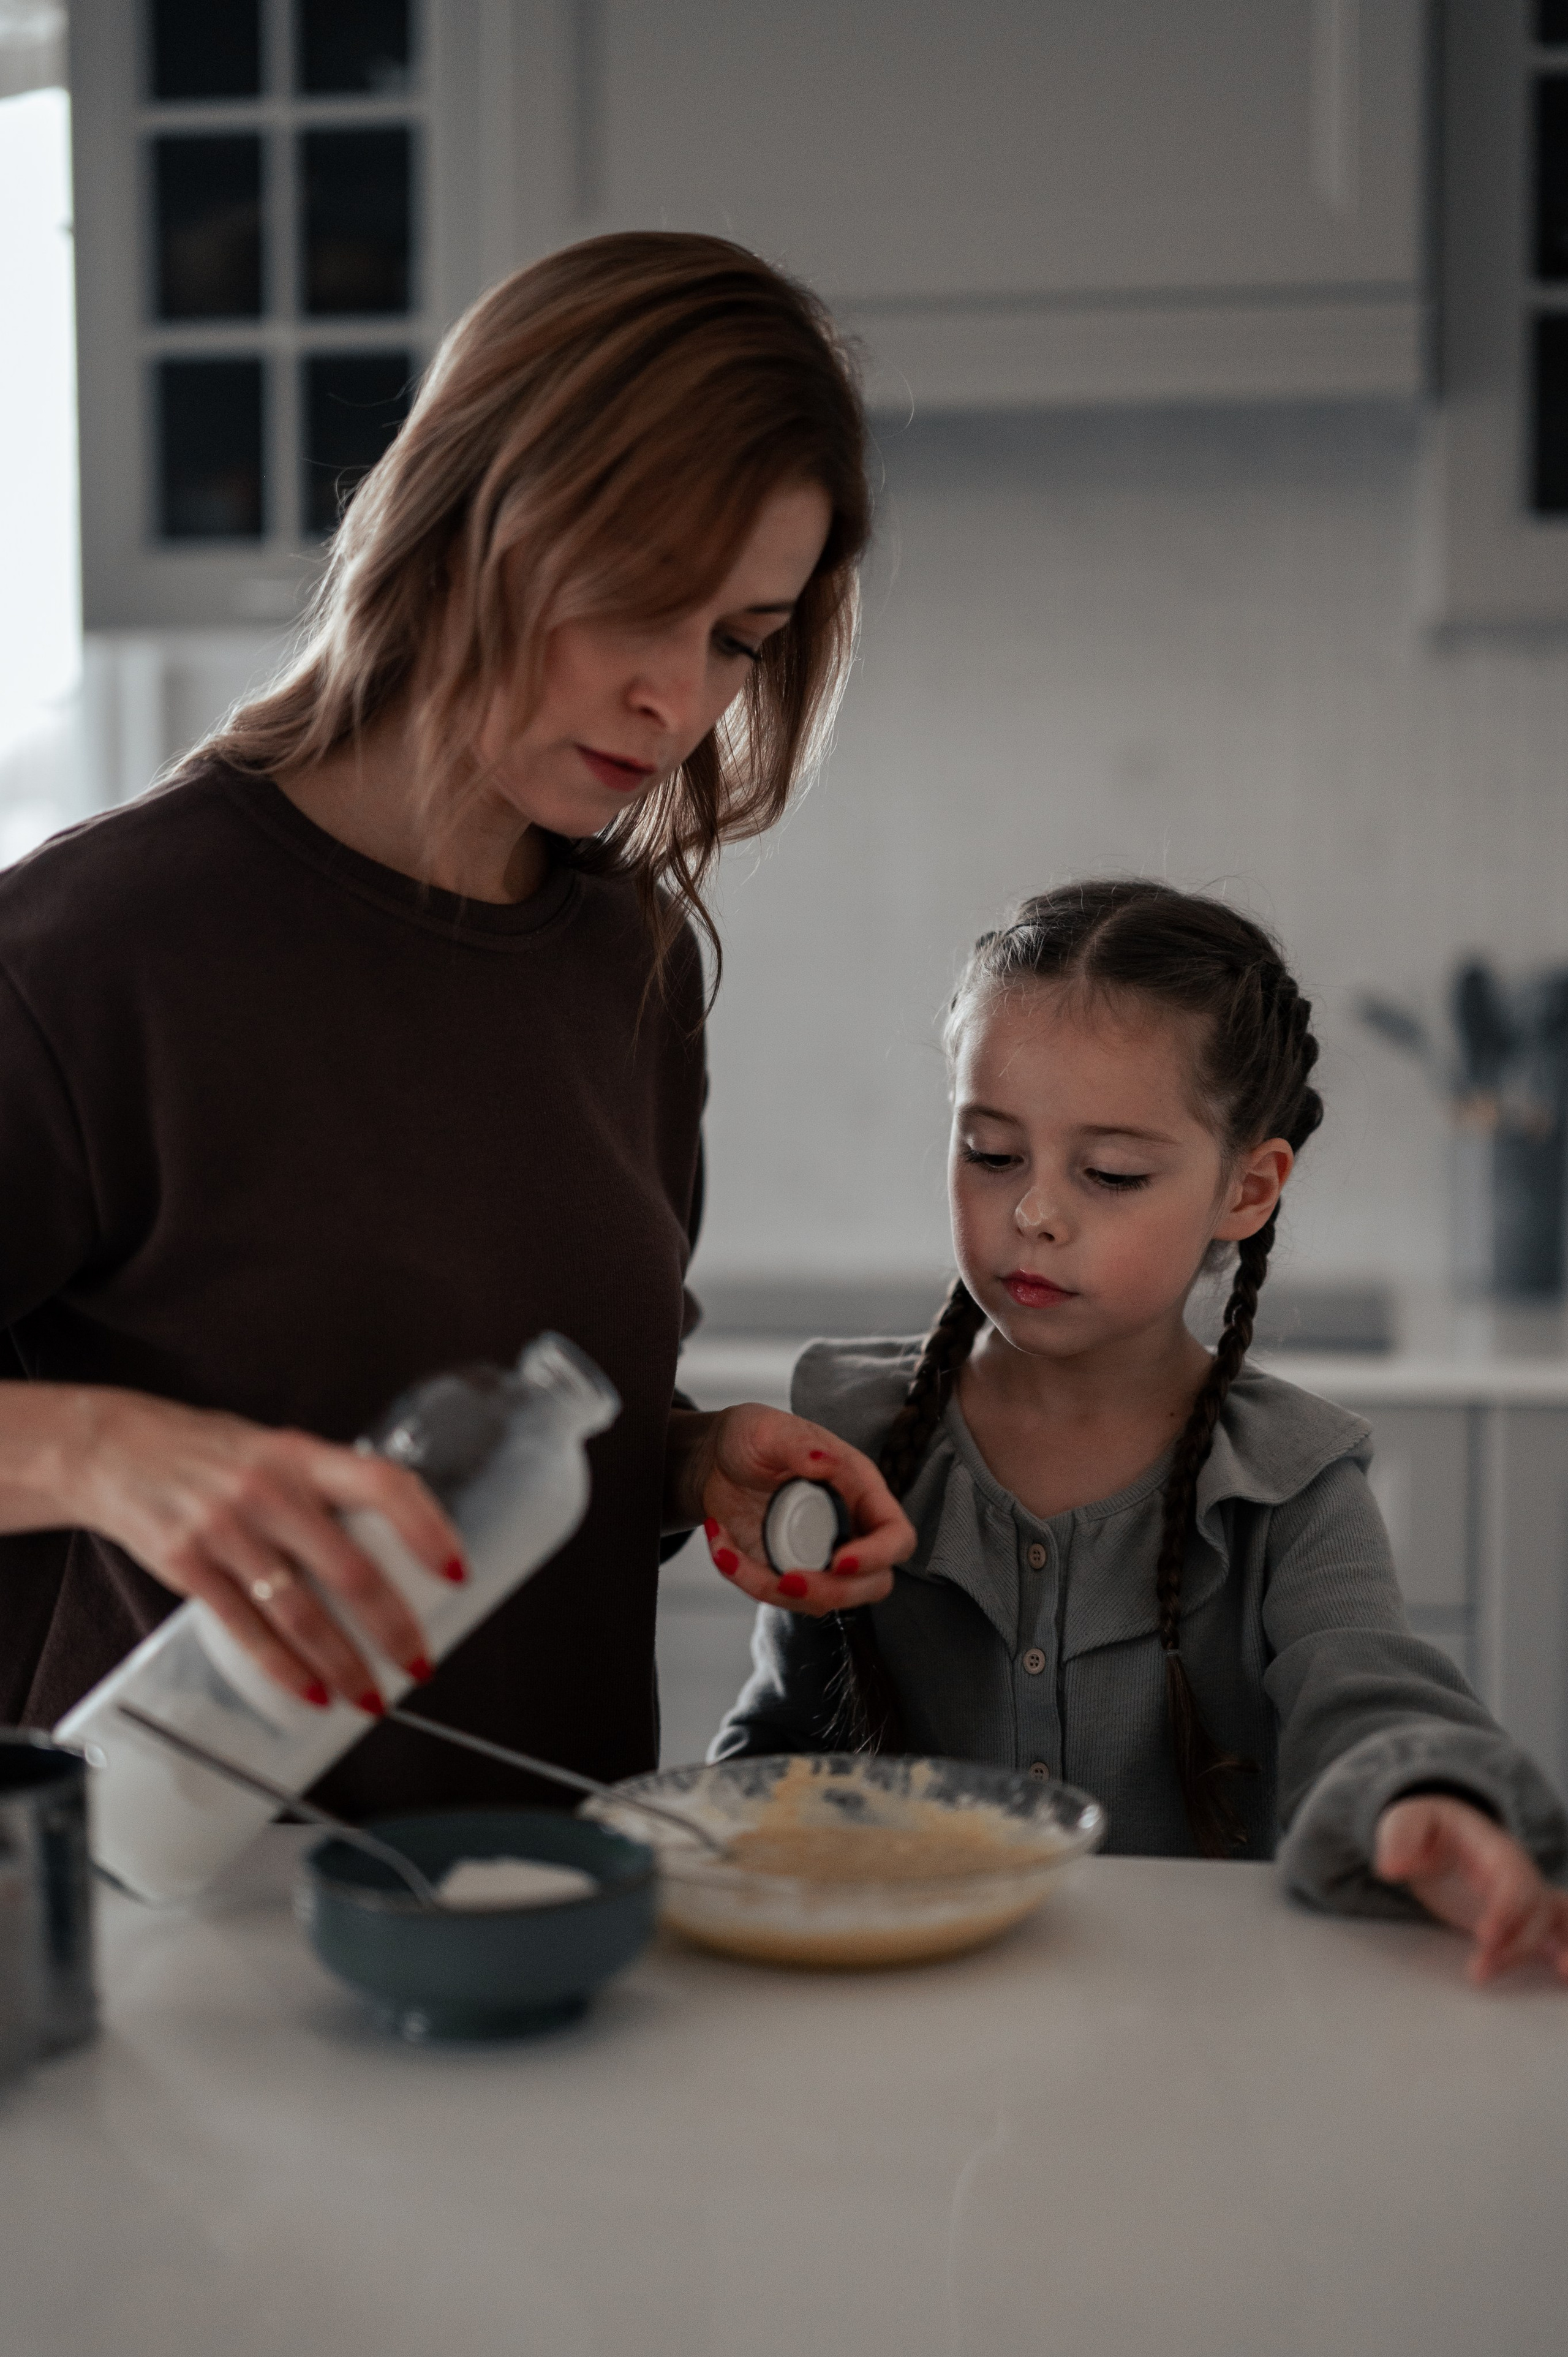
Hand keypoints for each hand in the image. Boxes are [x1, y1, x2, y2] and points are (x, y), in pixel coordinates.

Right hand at [69, 1388, 465, 1712]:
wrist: (113, 1449)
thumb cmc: (211, 1454)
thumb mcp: (276, 1451)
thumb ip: (327, 1488)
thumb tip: (397, 1538)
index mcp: (303, 1455)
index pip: (383, 1485)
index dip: (426, 1529)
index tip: (457, 1571)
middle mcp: (269, 1490)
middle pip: (351, 1570)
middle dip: (394, 1628)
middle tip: (422, 1664)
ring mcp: (225, 1528)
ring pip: (300, 1613)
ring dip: (343, 1664)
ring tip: (371, 1697)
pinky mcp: (187, 1564)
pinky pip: (245, 1629)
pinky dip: (284, 1669)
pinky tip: (312, 1693)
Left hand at [670, 1404, 914, 1616]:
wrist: (716, 1460)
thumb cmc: (754, 1437)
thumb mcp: (770, 1429)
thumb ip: (799, 1444)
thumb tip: (825, 1462)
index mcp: (860, 1491)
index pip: (896, 1536)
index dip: (879, 1556)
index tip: (840, 1561)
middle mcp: (849, 1528)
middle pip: (873, 1584)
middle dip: (832, 1592)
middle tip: (787, 1581)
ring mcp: (819, 1555)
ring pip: (823, 1600)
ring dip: (772, 1589)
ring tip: (727, 1552)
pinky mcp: (788, 1570)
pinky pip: (778, 1595)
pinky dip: (745, 1580)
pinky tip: (721, 1547)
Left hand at [1374, 1795, 1567, 1984]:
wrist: (1439, 1832)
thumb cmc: (1424, 1828)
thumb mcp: (1404, 1823)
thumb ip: (1399, 1840)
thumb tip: (1391, 1867)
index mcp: (1494, 1849)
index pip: (1512, 1879)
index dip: (1506, 1908)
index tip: (1484, 1936)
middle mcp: (1520, 1872)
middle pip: (1536, 1908)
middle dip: (1515, 1943)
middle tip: (1478, 1972)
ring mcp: (1526, 1896)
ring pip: (1556, 1920)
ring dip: (1561, 1946)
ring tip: (1561, 1974)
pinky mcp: (1524, 1919)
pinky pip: (1558, 1933)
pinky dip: (1567, 1950)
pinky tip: (1566, 1977)